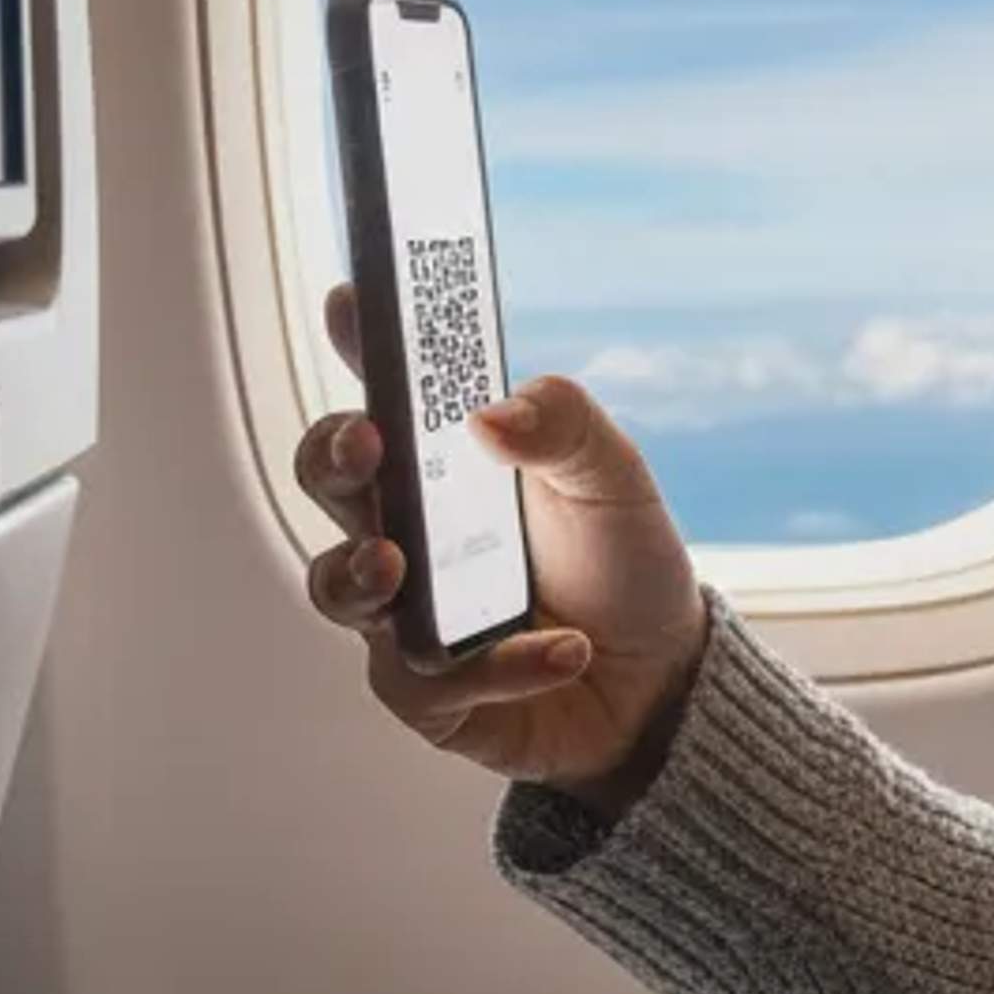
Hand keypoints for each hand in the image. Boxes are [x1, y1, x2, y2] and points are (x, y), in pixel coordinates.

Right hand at [296, 281, 708, 812]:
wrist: (661, 681)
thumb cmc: (622, 567)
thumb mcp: (614, 480)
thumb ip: (564, 427)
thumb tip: (488, 416)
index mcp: (446, 463)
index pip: (388, 389)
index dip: (362, 342)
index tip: (352, 301)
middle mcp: (409, 530)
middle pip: (332, 480)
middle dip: (334, 457)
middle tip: (367, 443)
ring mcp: (405, 612)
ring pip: (338, 587)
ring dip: (357, 573)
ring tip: (399, 563)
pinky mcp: (427, 693)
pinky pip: (428, 680)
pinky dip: (499, 666)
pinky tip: (565, 652)